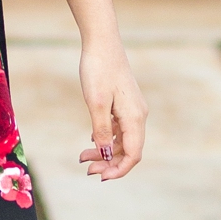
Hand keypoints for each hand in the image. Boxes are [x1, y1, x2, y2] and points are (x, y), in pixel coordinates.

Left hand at [78, 49, 145, 180]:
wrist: (102, 42)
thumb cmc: (98, 70)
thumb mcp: (96, 103)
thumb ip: (103, 131)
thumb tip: (106, 154)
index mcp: (134, 117)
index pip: (133, 155)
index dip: (119, 170)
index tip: (99, 177)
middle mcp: (138, 115)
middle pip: (128, 150)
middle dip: (109, 163)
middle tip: (86, 168)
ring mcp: (132, 109)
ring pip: (123, 140)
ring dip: (105, 152)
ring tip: (83, 156)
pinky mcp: (124, 103)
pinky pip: (120, 129)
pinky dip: (106, 139)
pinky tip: (92, 141)